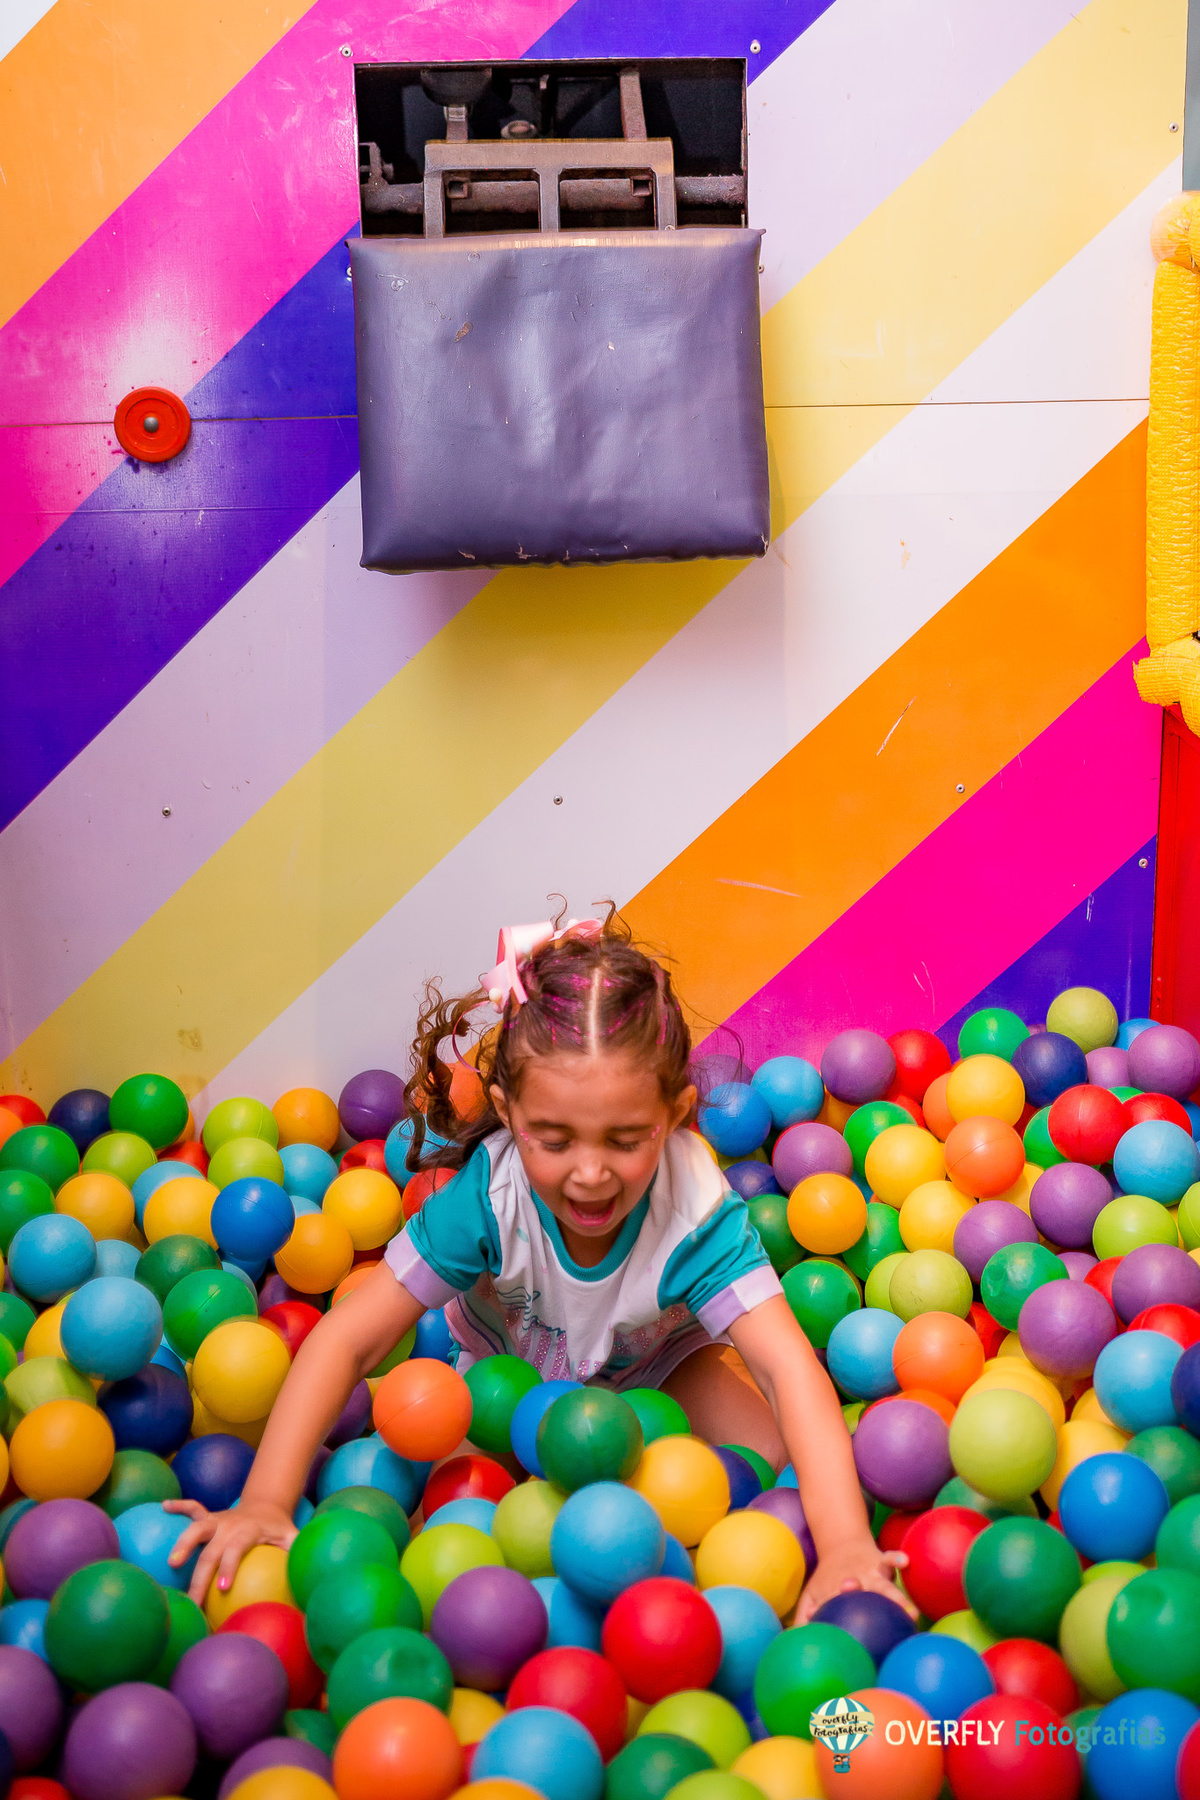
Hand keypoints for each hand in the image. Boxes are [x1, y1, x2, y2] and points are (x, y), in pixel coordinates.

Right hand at [163, 1497, 298, 1606]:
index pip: (237, 1549)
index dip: (230, 1567)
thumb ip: (295, 1555)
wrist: (267, 1505)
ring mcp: (217, 1520)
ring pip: (196, 1528)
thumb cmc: (278, 1530)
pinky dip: (179, 1505)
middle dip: (200, 1576)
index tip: (223, 1588)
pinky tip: (163, 1506)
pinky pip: (192, 1508)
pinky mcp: (209, 1516)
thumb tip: (303, 1582)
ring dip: (183, 1543)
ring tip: (171, 1563)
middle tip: (192, 1601)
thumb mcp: (292, 1539)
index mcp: (249, 1532)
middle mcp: (230, 1525)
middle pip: (211, 1551)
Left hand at [794, 1536, 916, 1624]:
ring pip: (883, 1585)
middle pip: (856, 1593)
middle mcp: (852, 1582)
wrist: (840, 1543)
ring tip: (910, 1613)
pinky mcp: (880, 1560)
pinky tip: (906, 1561)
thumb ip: (803, 1617)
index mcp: (833, 1593)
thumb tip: (791, 1640)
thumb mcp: (811, 1593)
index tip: (835, 1629)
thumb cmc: (826, 1577)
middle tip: (862, 1608)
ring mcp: (868, 1572)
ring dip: (894, 1595)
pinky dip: (897, 1558)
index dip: (830, 1613)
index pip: (832, 1606)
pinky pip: (890, 1558)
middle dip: (856, 1596)